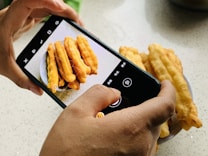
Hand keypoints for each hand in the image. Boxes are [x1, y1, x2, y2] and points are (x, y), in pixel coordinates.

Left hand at [0, 0, 82, 94]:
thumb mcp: (4, 67)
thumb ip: (22, 80)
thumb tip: (39, 91)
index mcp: (10, 22)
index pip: (26, 2)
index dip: (45, 1)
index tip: (60, 7)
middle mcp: (17, 15)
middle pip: (42, 2)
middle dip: (62, 8)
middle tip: (76, 21)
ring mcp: (22, 16)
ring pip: (44, 6)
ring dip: (60, 11)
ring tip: (74, 21)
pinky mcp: (26, 19)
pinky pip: (43, 12)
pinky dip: (55, 15)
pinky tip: (63, 22)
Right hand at [39, 80, 175, 155]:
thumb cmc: (65, 153)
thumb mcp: (76, 112)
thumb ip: (99, 94)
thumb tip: (113, 93)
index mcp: (130, 128)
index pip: (164, 105)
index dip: (168, 91)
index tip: (164, 84)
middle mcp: (140, 146)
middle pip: (156, 118)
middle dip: (146, 105)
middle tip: (130, 100)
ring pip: (149, 132)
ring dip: (139, 120)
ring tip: (117, 117)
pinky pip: (142, 145)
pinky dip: (134, 133)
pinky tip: (116, 132)